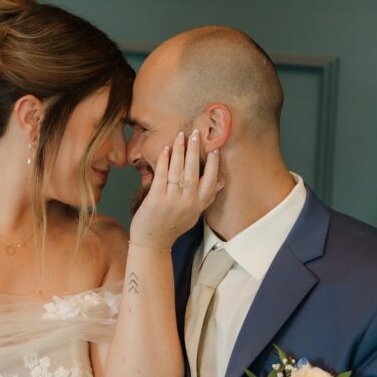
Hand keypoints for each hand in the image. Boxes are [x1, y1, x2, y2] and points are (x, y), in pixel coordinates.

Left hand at [129, 130, 221, 249]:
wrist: (153, 243)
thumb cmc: (173, 227)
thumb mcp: (194, 214)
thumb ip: (208, 197)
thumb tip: (223, 182)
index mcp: (199, 204)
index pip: (211, 180)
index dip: (214, 164)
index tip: (215, 149)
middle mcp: (188, 202)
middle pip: (194, 171)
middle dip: (195, 150)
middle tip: (195, 134)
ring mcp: (172, 200)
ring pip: (178, 170)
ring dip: (179, 151)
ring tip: (180, 136)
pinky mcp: (156, 199)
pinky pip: (161, 175)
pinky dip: (164, 161)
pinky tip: (166, 149)